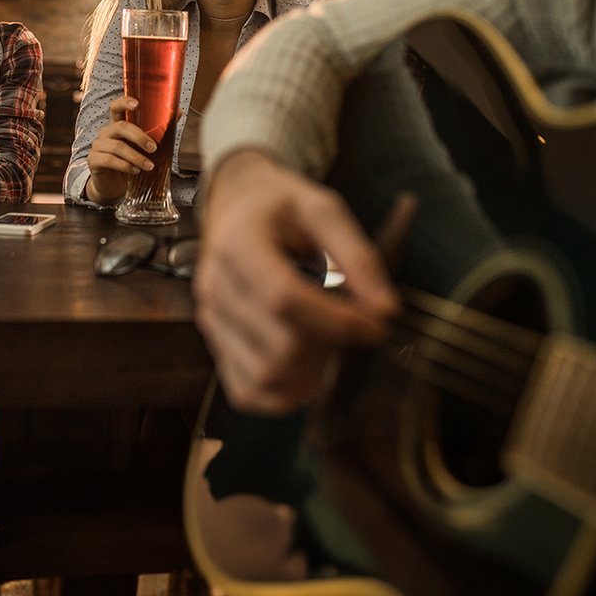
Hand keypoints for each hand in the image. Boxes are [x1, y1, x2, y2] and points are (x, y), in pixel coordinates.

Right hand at [85, 94, 156, 203]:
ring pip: (117, 147)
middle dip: (139, 137)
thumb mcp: (143, 146)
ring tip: (149, 166)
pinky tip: (135, 171)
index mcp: (117, 124)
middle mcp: (106, 132)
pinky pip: (109, 160)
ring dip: (136, 157)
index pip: (116, 107)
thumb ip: (158, 129)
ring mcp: (98, 146)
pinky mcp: (93, 161)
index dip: (124, 102)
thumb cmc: (130, 161)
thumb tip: (180, 111)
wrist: (113, 185)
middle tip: (153, 148)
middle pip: (121, 127)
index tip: (137, 103)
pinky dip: (125, 166)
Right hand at [193, 151, 404, 414]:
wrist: (236, 203)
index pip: (284, 299)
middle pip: (278, 347)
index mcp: (239, 244)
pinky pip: (247, 392)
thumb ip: (358, 256)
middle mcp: (216, 286)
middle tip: (353, 326)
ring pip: (265, 377)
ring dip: (311, 374)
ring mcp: (210, 317)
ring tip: (328, 340)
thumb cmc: (283, 206)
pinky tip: (306, 365)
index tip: (376, 323)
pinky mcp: (214, 341)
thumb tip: (385, 311)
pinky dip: (284, 392)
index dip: (337, 321)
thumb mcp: (324, 209)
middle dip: (330, 346)